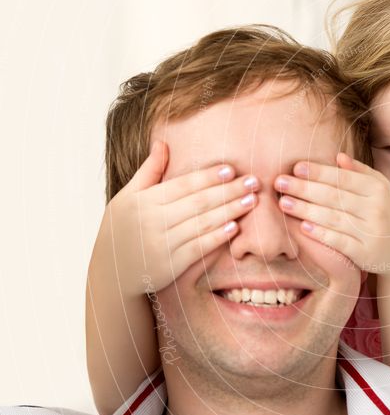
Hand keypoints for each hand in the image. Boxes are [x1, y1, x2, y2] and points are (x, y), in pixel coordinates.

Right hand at [92, 140, 259, 295]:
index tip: (231, 169)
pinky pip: (199, 248)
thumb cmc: (122, 228)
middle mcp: (153, 221)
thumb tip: (162, 142)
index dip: (208, 177)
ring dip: (230, 211)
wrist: (110, 272)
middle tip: (254, 182)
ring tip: (251, 200)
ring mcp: (162, 244)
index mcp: (143, 201)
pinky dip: (217, 237)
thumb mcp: (127, 196)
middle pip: (198, 202)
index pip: (182, 185)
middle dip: (228, 191)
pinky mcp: (171, 265)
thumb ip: (148, 171)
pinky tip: (235, 227)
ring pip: (202, 224)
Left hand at [274, 152, 389, 273]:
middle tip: (279, 182)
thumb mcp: (383, 191)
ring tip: (283, 203)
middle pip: (334, 196)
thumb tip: (339, 156)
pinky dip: (321, 234)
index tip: (296, 167)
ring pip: (333, 218)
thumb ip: (361, 173)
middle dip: (304, 188)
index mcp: (379, 189)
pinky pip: (339, 241)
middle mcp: (377, 209)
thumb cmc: (389, 216)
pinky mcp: (366, 253)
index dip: (319, 172)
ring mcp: (372, 232)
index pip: (344, 178)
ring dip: (305, 210)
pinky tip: (302, 227)